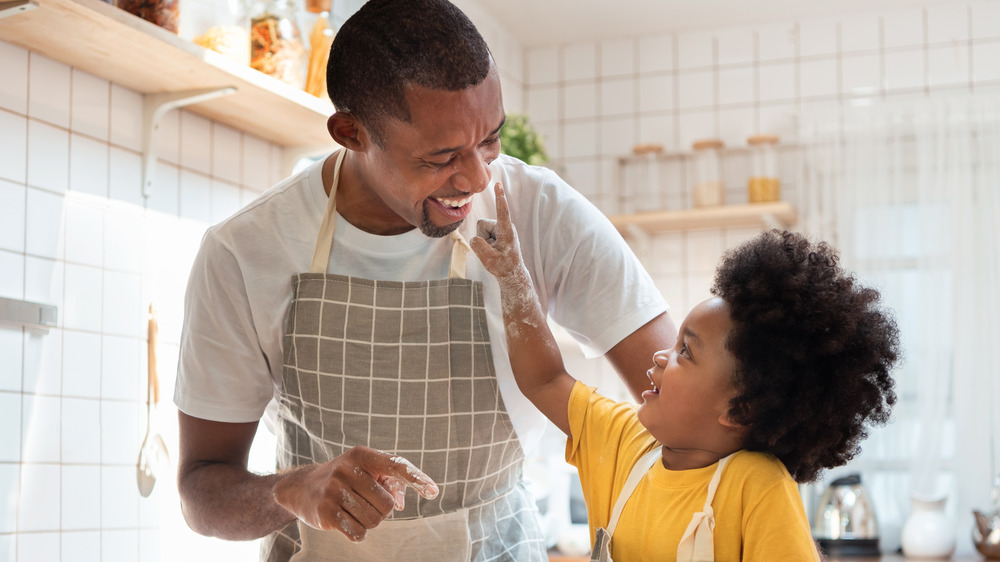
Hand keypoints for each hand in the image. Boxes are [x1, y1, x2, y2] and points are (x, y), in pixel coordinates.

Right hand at [272, 446, 438, 541]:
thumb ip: (391, 482)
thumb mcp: (366, 471)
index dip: (417, 478)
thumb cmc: (345, 478)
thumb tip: (400, 503)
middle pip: (387, 504)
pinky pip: (358, 533)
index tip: (434, 492)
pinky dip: (358, 533)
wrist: (301, 487)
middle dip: (382, 510)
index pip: (396, 466)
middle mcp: (347, 470)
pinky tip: (346, 521)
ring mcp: (334, 491)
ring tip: (354, 510)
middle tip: (366, 502)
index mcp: (362, 455)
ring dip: (369, 522)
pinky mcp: (325, 512)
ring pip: (374, 520)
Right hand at [471, 183, 525, 279]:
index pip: (502, 211)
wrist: (511, 273)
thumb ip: (478, 245)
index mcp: (507, 232)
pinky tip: (494, 250)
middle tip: (493, 252)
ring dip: (484, 242)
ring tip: (494, 251)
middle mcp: (505, 227)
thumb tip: (475, 238)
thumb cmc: (502, 267)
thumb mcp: (487, 259)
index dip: (499, 197)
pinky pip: (482, 233)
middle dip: (482, 239)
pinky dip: (485, 243)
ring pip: (481, 230)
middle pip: (481, 225)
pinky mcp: (497, 231)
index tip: (498, 184)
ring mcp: (501, 228)